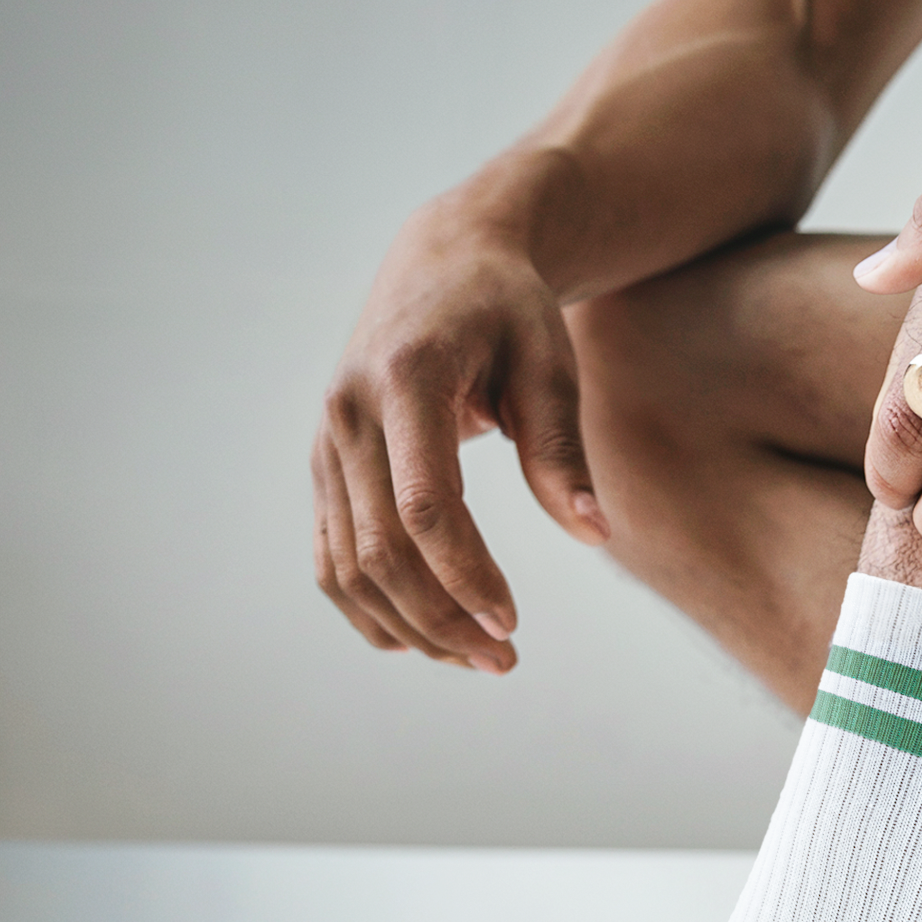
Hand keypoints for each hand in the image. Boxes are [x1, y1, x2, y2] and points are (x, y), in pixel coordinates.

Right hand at [313, 190, 611, 670]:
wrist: (445, 259)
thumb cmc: (509, 310)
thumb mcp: (550, 364)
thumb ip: (562, 450)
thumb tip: (594, 534)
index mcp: (405, 380)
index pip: (423, 504)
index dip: (463, 574)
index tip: (510, 624)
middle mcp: (348, 412)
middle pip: (380, 549)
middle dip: (440, 618)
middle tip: (502, 662)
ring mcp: (328, 441)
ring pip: (347, 563)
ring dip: (407, 625)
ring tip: (474, 659)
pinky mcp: (327, 463)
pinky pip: (330, 554)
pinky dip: (368, 606)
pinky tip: (418, 640)